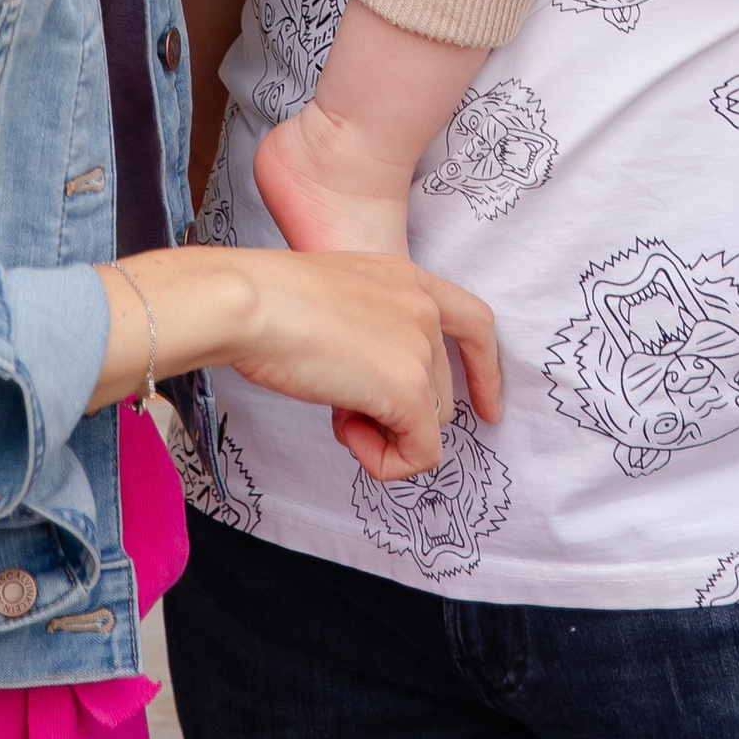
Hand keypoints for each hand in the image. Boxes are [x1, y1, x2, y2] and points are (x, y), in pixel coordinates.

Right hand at [104, 241, 500, 480]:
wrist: (252, 303)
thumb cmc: (268, 300)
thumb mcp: (334, 302)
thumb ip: (366, 334)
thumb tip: (369, 395)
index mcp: (406, 277)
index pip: (474, 322)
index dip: (484, 369)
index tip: (486, 408)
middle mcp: (423, 307)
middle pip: (442, 390)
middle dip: (397, 415)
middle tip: (342, 409)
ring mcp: (421, 347)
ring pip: (431, 424)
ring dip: (385, 434)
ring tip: (336, 412)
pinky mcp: (409, 390)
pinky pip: (419, 453)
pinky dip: (386, 461)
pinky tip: (346, 434)